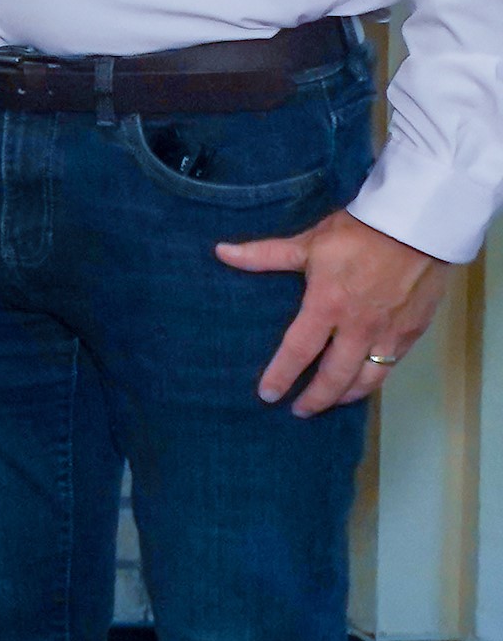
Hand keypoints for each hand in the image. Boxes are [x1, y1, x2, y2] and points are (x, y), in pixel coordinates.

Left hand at [219, 209, 452, 416]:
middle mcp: (358, 328)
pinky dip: (375, 379)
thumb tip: (221, 252)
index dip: (281, 376)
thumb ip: (266, 255)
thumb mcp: (309, 243)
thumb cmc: (359, 233)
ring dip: (346, 395)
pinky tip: (365, 381)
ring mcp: (389, 334)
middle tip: (299, 411)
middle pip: (335, 377)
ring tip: (331, 403)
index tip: (267, 396)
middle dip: (316, 399)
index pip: (298, 352)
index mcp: (326, 307)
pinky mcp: (413, 332)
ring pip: (368, 379)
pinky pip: (392, 365)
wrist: (419, 228)